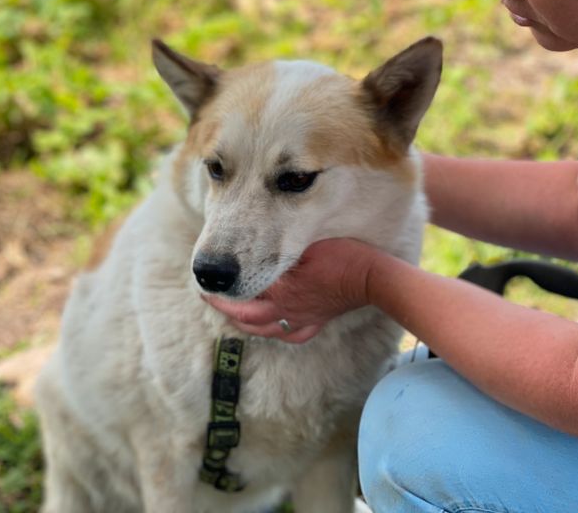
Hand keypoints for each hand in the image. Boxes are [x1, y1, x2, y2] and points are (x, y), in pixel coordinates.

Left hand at [202, 238, 381, 343]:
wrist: (371, 277)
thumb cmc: (342, 255)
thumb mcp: (305, 243)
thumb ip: (279, 246)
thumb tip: (256, 241)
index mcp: (280, 289)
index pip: (241, 290)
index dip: (221, 286)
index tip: (206, 278)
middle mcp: (285, 309)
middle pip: (244, 315)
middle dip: (222, 307)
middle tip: (208, 297)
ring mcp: (300, 319)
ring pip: (262, 329)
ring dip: (242, 322)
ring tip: (230, 313)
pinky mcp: (315, 322)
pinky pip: (289, 335)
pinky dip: (274, 332)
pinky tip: (271, 328)